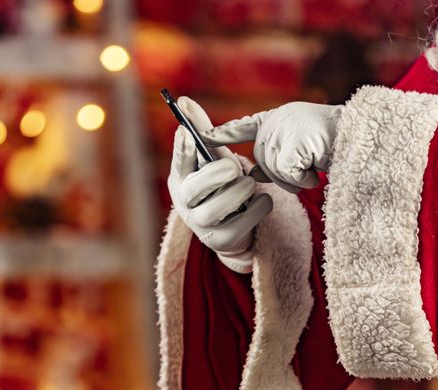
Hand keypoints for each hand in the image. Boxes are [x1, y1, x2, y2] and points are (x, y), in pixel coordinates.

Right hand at [168, 97, 272, 272]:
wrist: (230, 229)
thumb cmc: (218, 185)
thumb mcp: (210, 158)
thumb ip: (201, 131)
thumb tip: (185, 100)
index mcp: (181, 179)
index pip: (178, 162)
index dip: (181, 149)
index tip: (187, 133)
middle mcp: (185, 203)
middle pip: (196, 188)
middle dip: (218, 174)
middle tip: (234, 167)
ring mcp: (201, 224)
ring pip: (220, 205)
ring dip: (241, 190)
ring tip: (249, 184)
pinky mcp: (221, 240)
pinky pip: (246, 219)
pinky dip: (259, 205)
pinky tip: (259, 200)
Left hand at [201, 102, 343, 193]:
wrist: (367, 136)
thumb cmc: (338, 144)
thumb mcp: (301, 149)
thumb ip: (275, 158)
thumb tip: (253, 173)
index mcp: (278, 118)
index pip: (243, 127)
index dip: (222, 134)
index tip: (202, 135)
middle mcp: (277, 120)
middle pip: (262, 162)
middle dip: (283, 174)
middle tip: (309, 167)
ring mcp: (284, 130)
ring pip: (275, 172)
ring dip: (297, 178)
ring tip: (317, 163)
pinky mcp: (293, 145)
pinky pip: (289, 175)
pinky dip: (306, 178)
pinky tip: (319, 167)